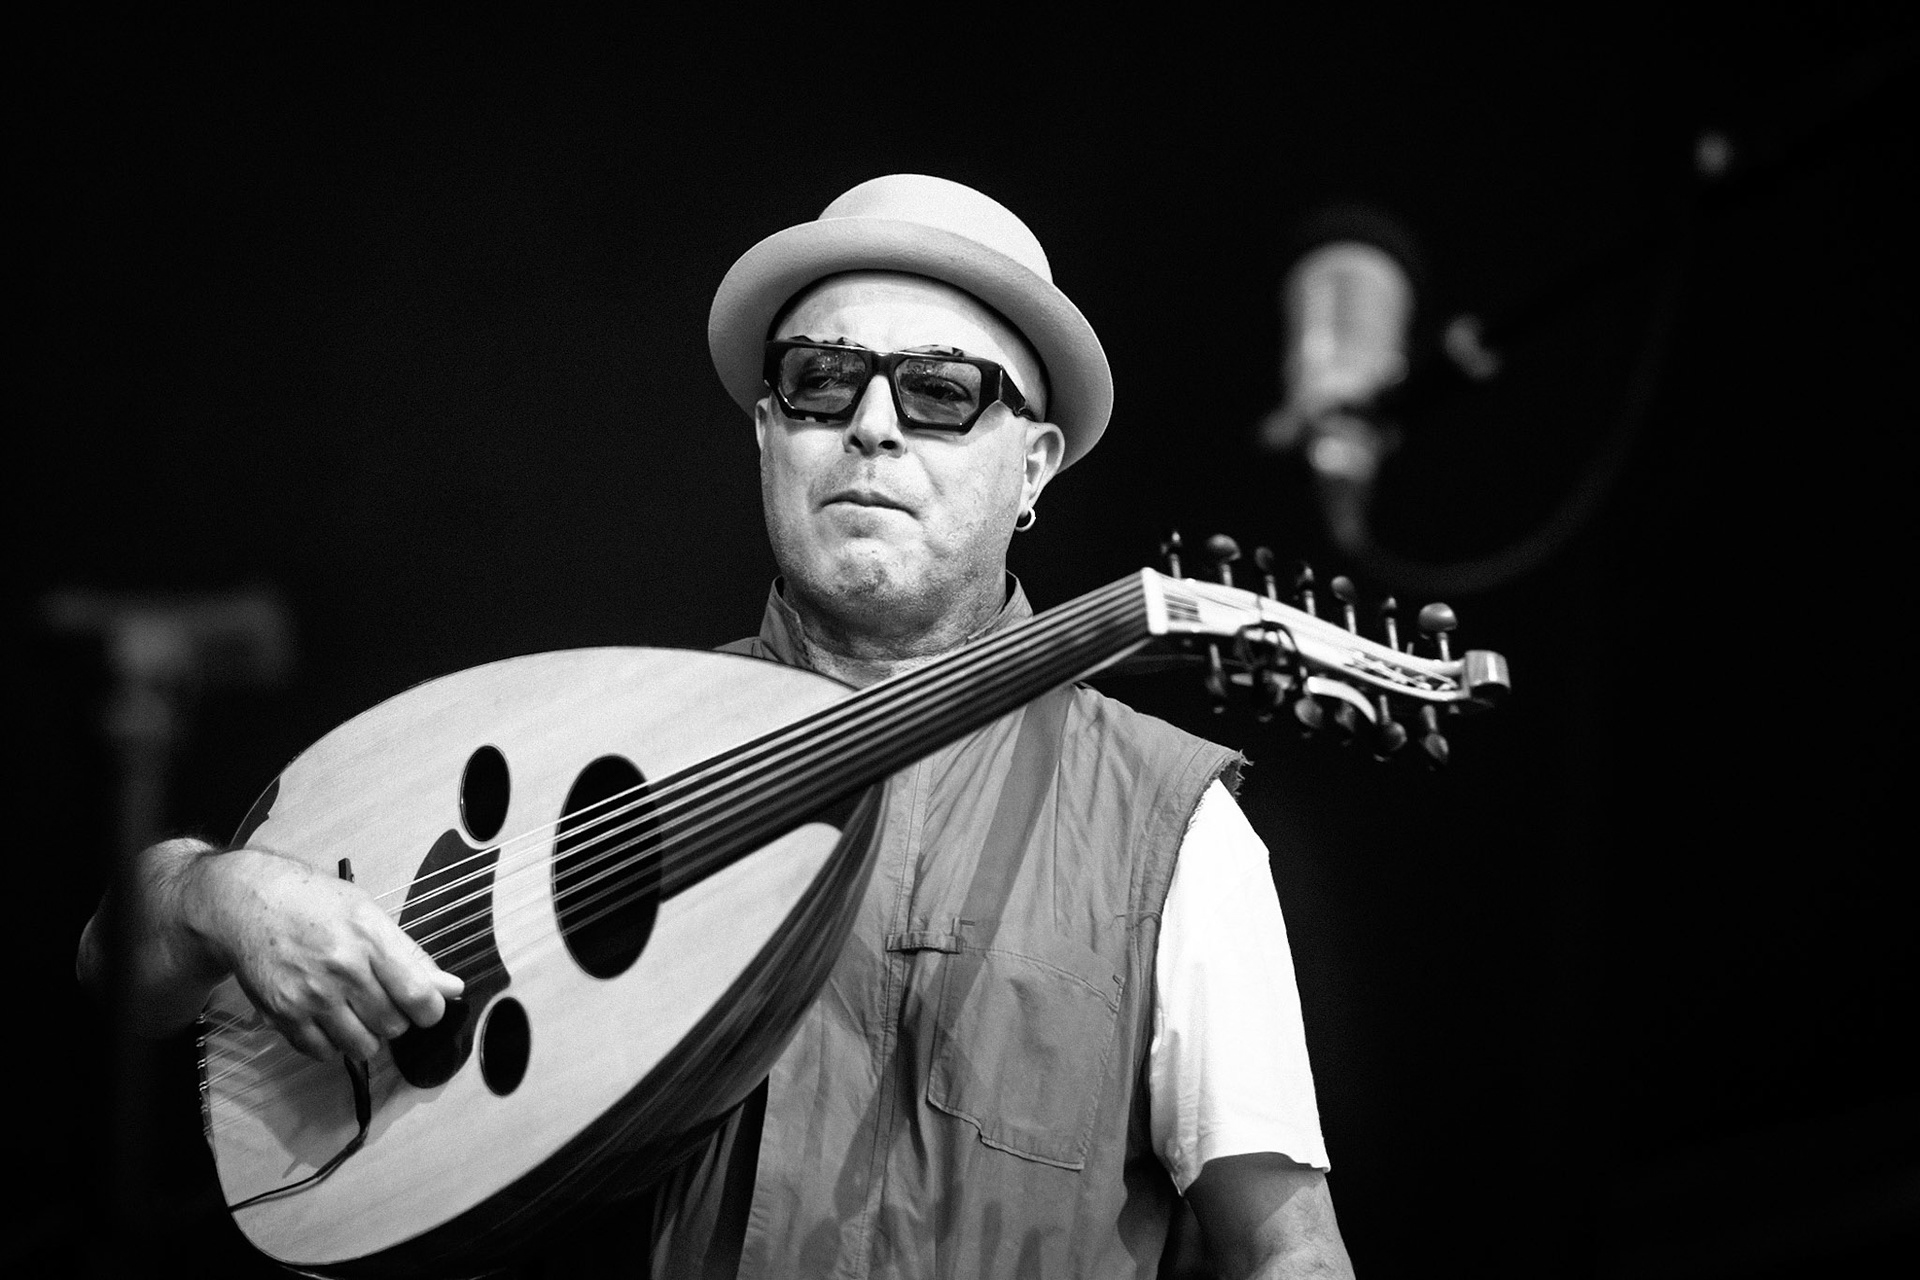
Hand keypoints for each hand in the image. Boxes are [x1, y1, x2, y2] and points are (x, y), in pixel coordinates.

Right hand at [192, 848, 465, 1060]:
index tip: (426, 1007)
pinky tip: (328, 1018)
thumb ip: (411, 955)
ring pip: (362, 1046)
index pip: (418, 996)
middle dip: (395, 1017)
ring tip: (355, 1010)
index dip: (430, 1010)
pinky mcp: (284, 1015)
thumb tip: (451, 988)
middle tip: (379, 998)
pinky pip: (324, 1053)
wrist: (247, 904)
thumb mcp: (368, 914)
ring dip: (366, 1035)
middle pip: (393, 1025)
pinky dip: (332, 1044)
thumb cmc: (314, 903)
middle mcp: (343, 970)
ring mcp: (311, 996)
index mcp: (370, 939)